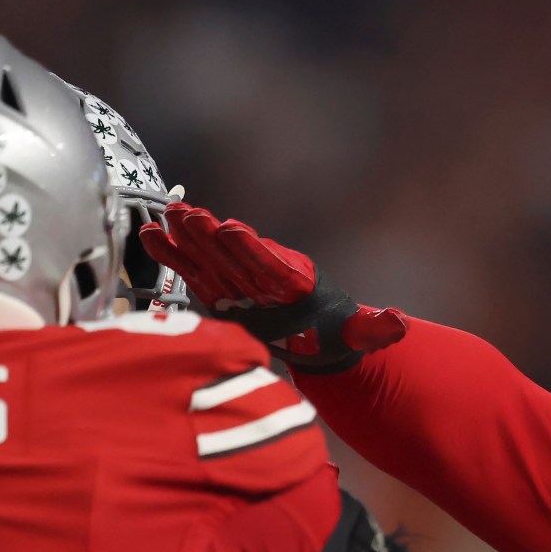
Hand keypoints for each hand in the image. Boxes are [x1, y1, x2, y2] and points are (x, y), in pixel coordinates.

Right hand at [139, 202, 405, 371]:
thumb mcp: (359, 333)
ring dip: (188, 238)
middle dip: (211, 236)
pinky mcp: (220, 290)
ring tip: (166, 216)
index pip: (271, 263)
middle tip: (188, 213)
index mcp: (295, 281)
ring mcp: (239, 280)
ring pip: (211, 257)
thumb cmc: (336, 334)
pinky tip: (151, 235)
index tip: (233, 228)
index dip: (252, 248)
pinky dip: (174, 255)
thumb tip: (399, 323)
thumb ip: (374, 328)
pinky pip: (195, 271)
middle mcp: (263, 275)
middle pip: (235, 254)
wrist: (317, 338)